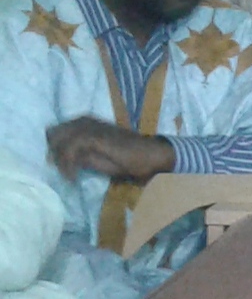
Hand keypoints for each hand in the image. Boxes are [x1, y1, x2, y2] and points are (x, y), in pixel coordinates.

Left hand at [45, 117, 174, 181]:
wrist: (151, 156)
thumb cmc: (128, 158)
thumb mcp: (97, 157)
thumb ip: (79, 154)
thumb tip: (60, 158)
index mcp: (85, 123)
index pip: (57, 131)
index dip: (53, 148)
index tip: (57, 166)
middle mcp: (85, 121)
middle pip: (54, 133)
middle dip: (54, 153)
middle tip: (62, 171)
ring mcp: (89, 127)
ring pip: (60, 140)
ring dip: (59, 160)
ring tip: (68, 176)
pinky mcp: (94, 137)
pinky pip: (70, 148)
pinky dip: (67, 164)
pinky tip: (72, 177)